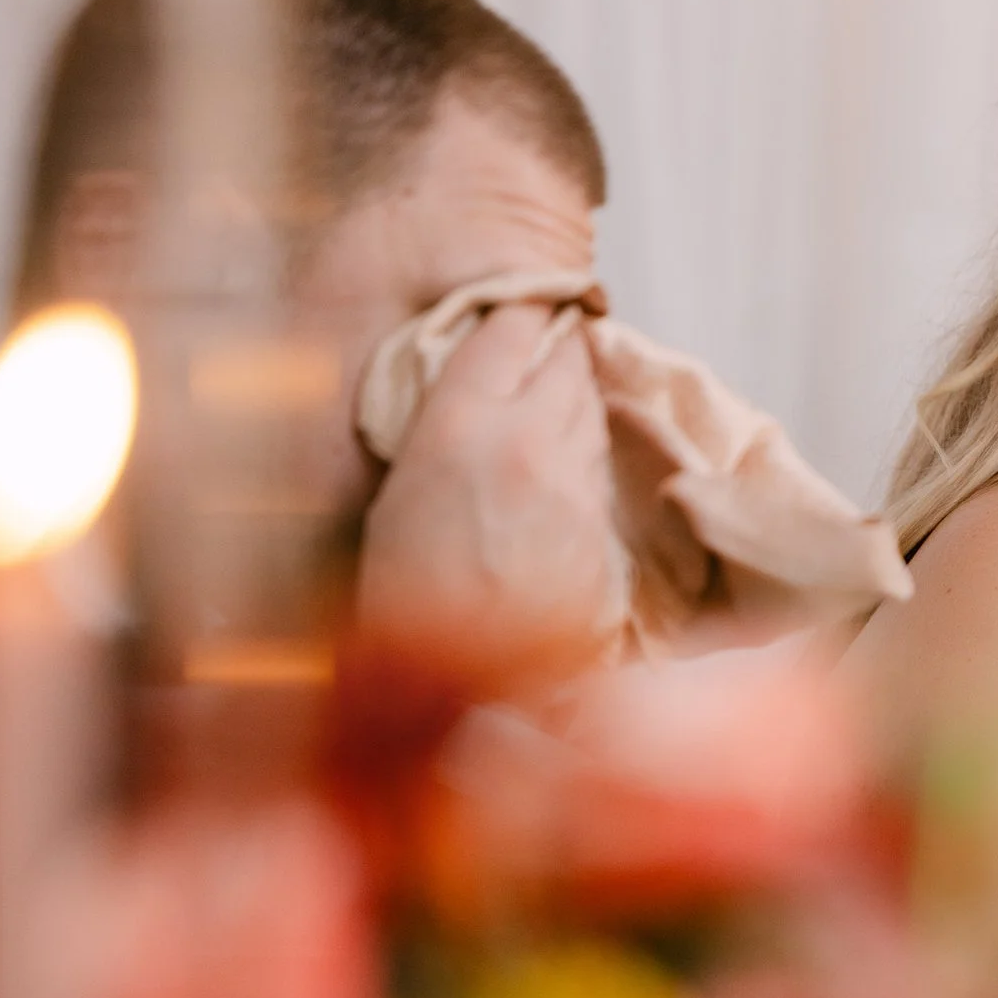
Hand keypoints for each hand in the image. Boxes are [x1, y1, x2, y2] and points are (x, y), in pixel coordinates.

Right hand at [358, 303, 623, 686]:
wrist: (462, 696)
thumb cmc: (400, 602)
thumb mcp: (396, 501)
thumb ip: (441, 437)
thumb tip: (468, 404)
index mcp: (459, 428)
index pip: (507, 330)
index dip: (521, 310)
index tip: (525, 300)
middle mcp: (528, 442)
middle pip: (564, 362)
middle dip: (558, 345)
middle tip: (552, 333)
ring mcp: (574, 484)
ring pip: (588, 409)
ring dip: (575, 394)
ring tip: (558, 388)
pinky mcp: (600, 526)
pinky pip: (595, 467)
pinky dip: (582, 452)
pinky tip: (564, 460)